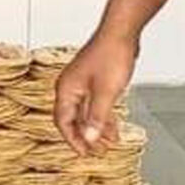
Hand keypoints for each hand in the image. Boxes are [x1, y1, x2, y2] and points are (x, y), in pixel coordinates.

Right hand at [54, 30, 138, 154]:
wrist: (121, 32)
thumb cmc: (111, 55)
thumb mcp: (106, 92)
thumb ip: (97, 117)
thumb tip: (90, 137)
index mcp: (67, 89)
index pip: (63, 121)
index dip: (73, 139)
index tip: (84, 152)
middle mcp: (70, 87)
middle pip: (74, 119)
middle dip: (87, 136)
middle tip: (98, 151)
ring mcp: (82, 83)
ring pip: (86, 113)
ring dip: (97, 128)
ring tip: (109, 143)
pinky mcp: (94, 80)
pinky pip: (95, 104)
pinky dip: (103, 116)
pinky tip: (113, 126)